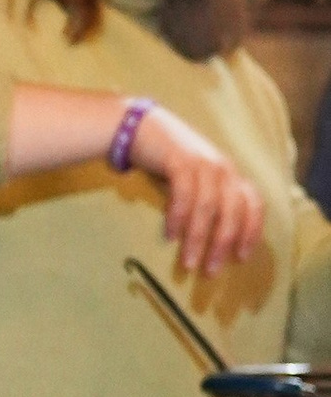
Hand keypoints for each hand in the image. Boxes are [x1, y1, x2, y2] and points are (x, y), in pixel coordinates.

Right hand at [127, 107, 266, 280]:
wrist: (142, 127)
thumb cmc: (169, 160)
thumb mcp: (198, 177)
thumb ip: (210, 198)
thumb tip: (215, 237)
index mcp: (231, 174)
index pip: (254, 204)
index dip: (251, 231)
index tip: (241, 257)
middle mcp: (223, 168)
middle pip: (232, 211)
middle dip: (222, 243)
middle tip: (211, 270)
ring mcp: (202, 162)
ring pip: (207, 207)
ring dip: (197, 238)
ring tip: (188, 261)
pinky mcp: (180, 160)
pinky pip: (184, 194)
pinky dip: (178, 217)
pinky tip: (170, 235)